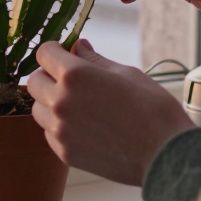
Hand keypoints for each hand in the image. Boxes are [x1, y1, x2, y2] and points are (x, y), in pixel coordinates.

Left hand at [29, 40, 192, 185]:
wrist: (166, 154)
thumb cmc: (152, 108)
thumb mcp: (125, 73)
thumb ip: (93, 59)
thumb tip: (77, 46)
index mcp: (74, 75)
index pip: (43, 53)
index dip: (54, 50)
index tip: (63, 54)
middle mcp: (60, 101)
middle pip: (33, 82)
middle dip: (48, 75)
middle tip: (68, 78)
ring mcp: (60, 130)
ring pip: (38, 109)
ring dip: (50, 102)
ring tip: (77, 104)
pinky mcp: (65, 153)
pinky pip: (50, 132)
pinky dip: (59, 126)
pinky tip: (83, 125)